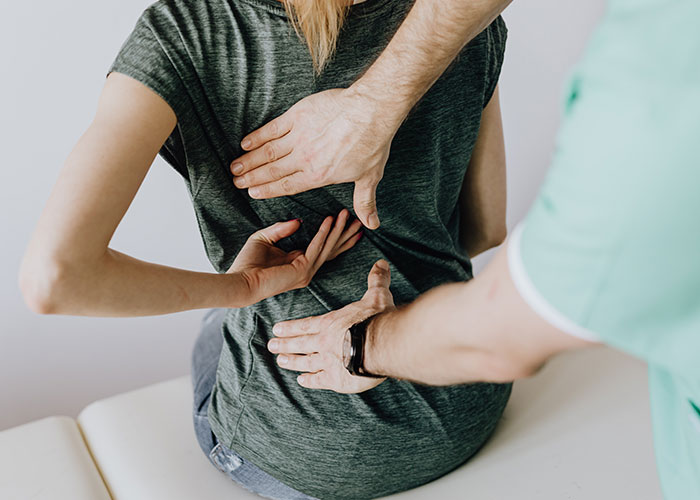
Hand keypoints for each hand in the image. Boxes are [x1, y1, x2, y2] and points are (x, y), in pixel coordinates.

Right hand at [229, 88, 402, 229]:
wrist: (370, 111)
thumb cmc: (372, 144)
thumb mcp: (369, 177)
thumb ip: (364, 202)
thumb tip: (371, 224)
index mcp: (318, 176)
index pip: (287, 186)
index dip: (267, 190)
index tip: (252, 193)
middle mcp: (304, 159)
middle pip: (272, 171)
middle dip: (252, 178)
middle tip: (236, 182)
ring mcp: (299, 137)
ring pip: (268, 152)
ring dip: (249, 160)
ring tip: (235, 167)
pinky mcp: (298, 116)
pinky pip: (272, 129)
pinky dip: (257, 136)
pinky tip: (245, 142)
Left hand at [229, 209, 361, 304]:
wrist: (240, 281)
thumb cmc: (247, 263)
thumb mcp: (264, 238)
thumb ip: (281, 229)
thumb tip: (299, 221)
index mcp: (299, 262)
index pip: (323, 248)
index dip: (336, 235)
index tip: (346, 221)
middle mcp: (306, 269)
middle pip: (332, 249)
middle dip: (346, 234)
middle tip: (359, 220)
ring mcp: (306, 272)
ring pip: (328, 247)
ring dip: (338, 230)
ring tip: (347, 214)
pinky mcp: (302, 270)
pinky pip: (316, 247)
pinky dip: (323, 233)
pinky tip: (329, 220)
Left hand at [268, 259, 394, 392]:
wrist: (381, 344)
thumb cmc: (377, 319)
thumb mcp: (377, 296)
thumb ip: (376, 281)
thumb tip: (381, 263)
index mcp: (331, 323)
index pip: (306, 325)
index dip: (291, 327)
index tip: (277, 329)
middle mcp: (324, 342)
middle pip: (300, 343)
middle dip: (284, 344)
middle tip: (271, 346)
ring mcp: (327, 361)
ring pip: (305, 362)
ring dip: (292, 361)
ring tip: (281, 362)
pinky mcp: (336, 379)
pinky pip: (318, 380)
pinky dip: (309, 380)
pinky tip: (302, 381)